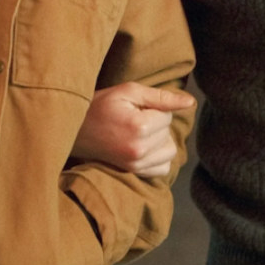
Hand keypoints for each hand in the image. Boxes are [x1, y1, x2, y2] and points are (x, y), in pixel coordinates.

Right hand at [72, 81, 195, 177]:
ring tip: (138, 133)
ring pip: (170, 151)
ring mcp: (136, 165)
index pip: (167, 115)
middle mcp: (139, 150)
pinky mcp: (133, 173)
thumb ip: (162, 97)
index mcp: (139, 127)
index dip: (153, 108)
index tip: (133, 108)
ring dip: (159, 141)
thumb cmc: (100, 104)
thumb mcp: (128, 91)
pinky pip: (162, 169)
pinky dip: (157, 158)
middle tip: (132, 119)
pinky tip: (143, 147)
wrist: (73, 129)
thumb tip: (191, 103)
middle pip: (169, 133)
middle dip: (156, 124)